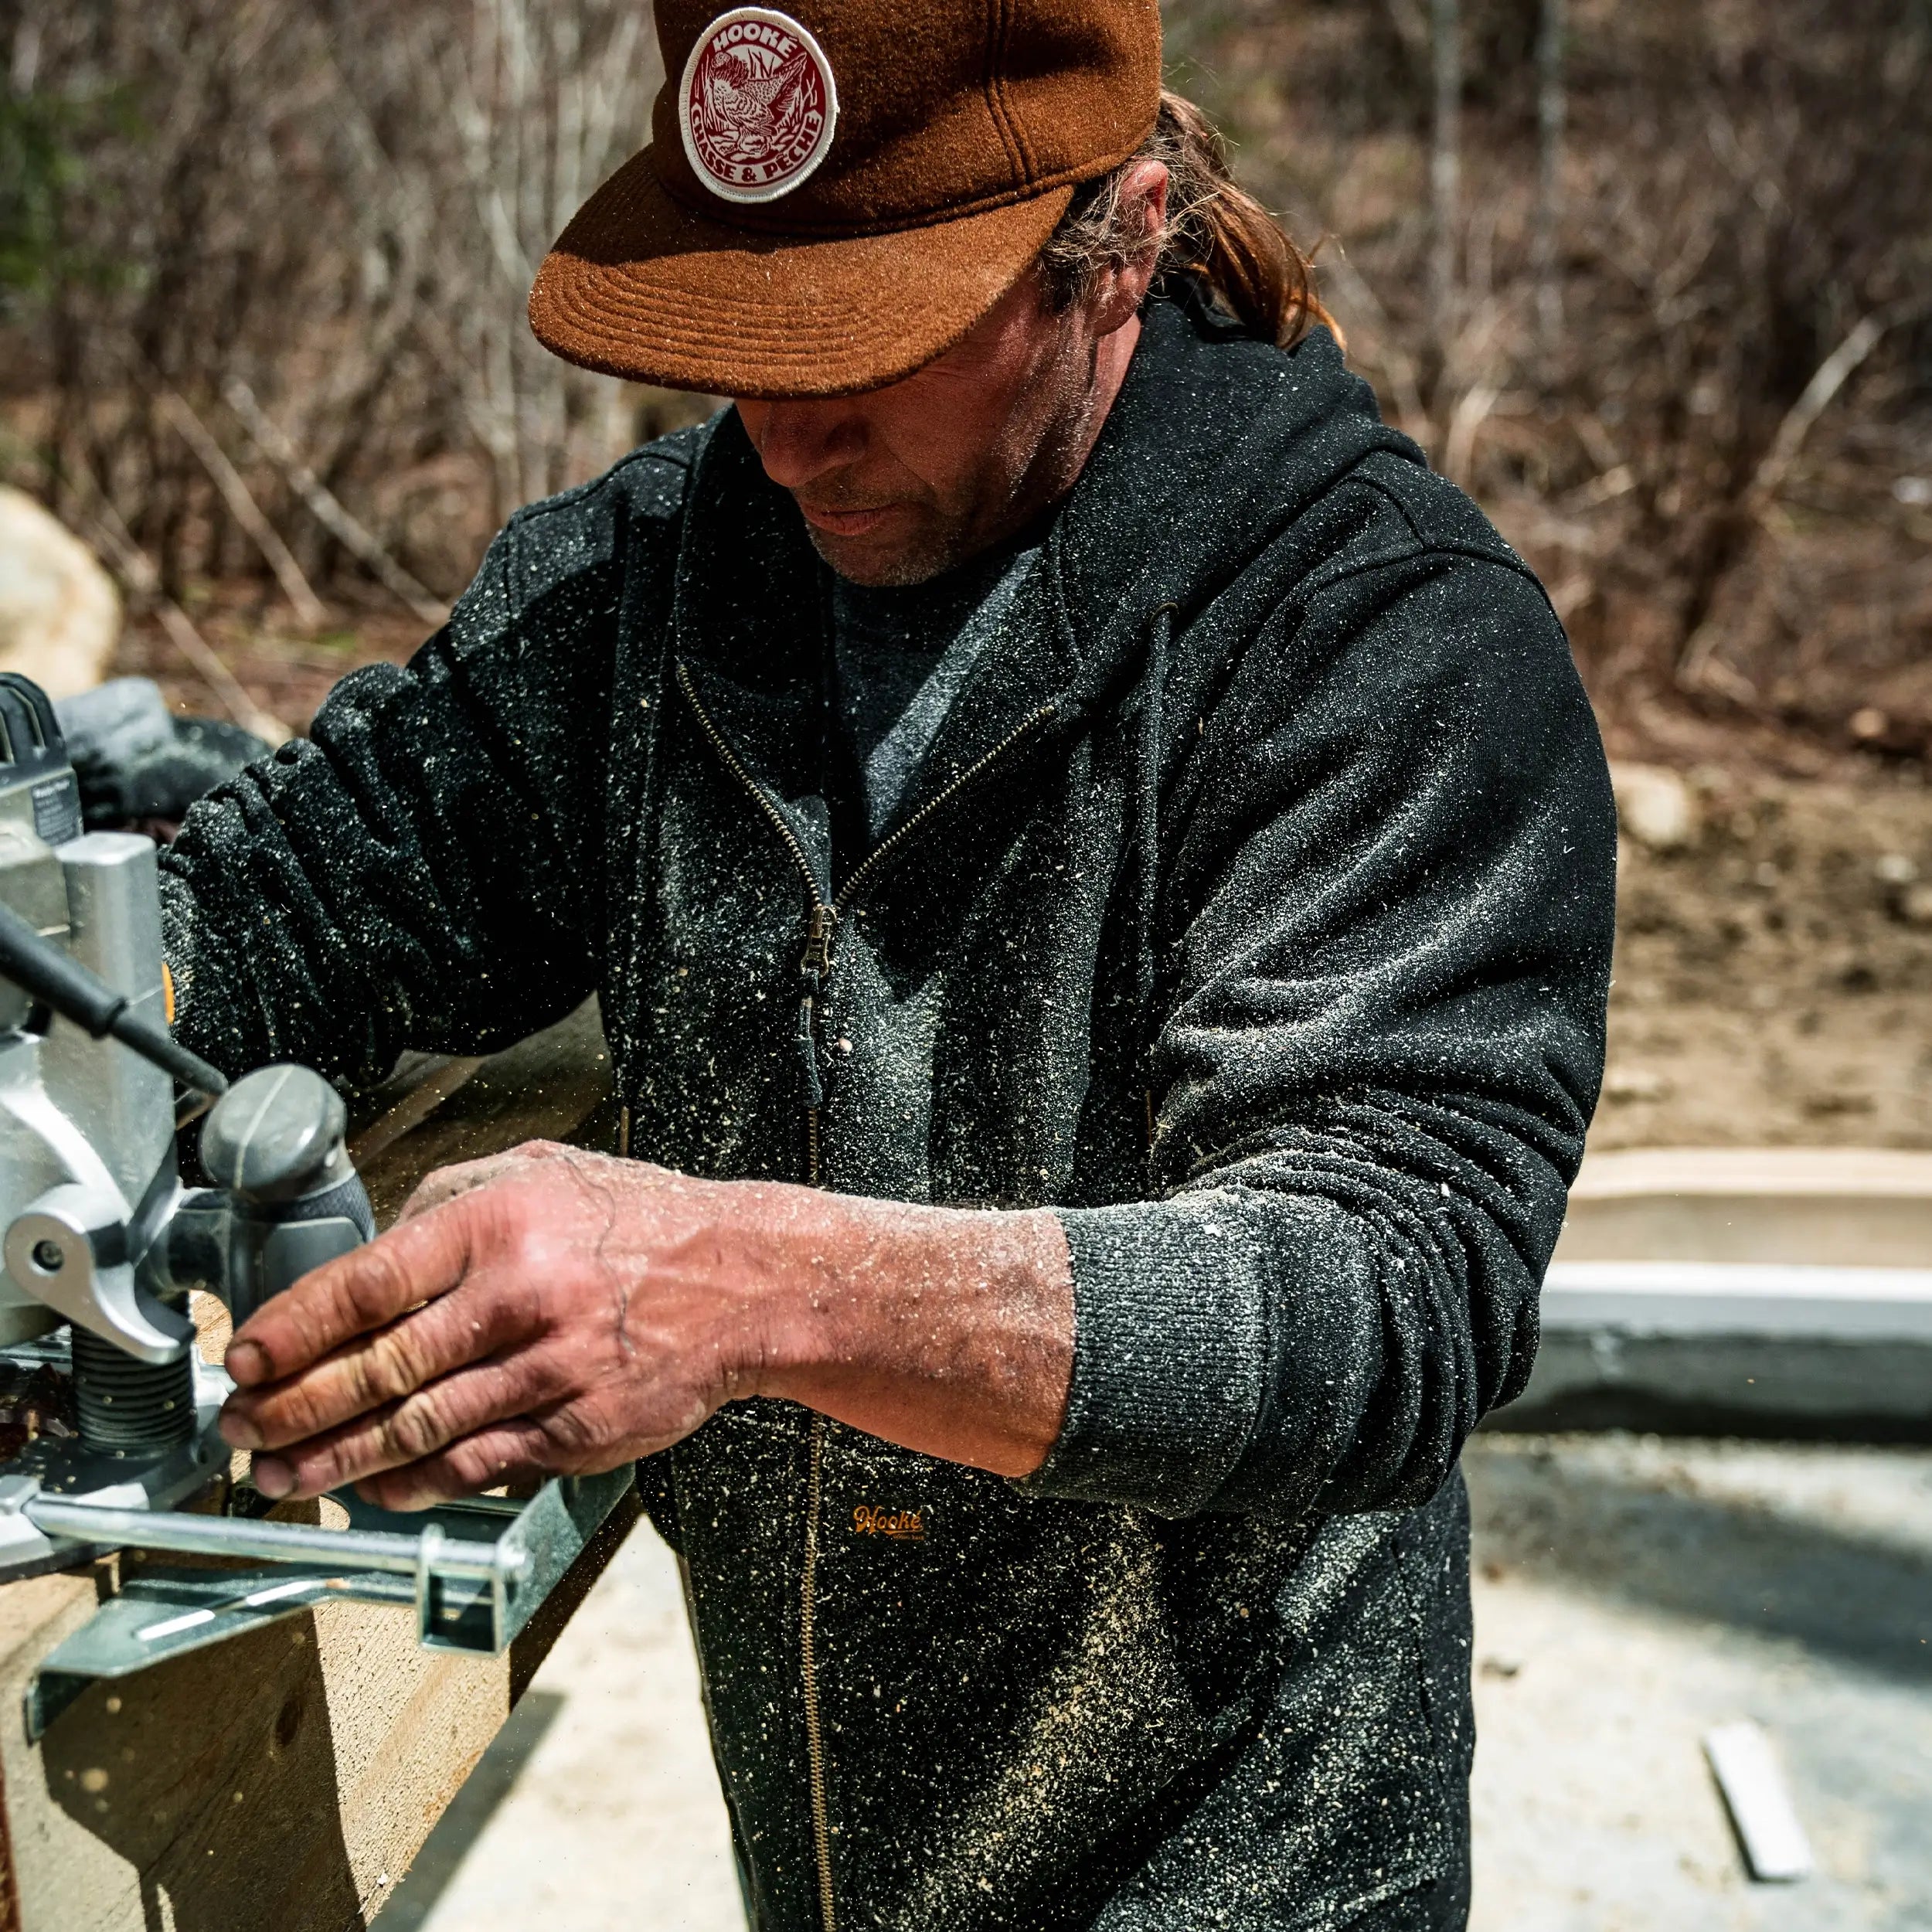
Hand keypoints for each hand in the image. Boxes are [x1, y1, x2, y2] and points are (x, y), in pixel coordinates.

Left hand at [218, 1141, 1073, 1509]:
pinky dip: (415, 1484)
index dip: (292, 1332)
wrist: (746, 1280)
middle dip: (292, 1409)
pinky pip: (477, 1467)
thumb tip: (365, 1260)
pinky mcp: (580, 1429)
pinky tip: (373, 1489)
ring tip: (280, 1474)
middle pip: (377, 1371)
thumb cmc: (636, 1222)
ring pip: (417, 1431)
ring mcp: (552, 1371)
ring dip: (335, 1462)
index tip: (245, 1360)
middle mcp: (522, 1297)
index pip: (367, 1286)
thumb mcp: (542, 1171)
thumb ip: (448, 1203)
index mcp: (501, 1222)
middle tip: (240, 1429)